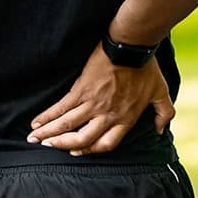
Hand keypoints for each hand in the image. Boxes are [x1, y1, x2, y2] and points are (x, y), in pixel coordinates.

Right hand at [27, 41, 174, 155]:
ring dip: (49, 134)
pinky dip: (47, 116)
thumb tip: (159, 130)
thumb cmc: (147, 68)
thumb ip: (163, 114)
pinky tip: (37, 122)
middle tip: (48, 147)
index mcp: (125, 119)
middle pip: (82, 139)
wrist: (132, 45)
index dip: (90, 150)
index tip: (77, 151)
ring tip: (34, 139)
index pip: (105, 144)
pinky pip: (61, 107)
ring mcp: (93, 103)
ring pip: (67, 125)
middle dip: (62, 146)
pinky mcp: (81, 89)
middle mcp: (107, 115)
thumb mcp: (161, 93)